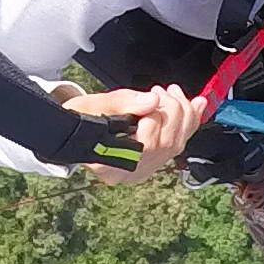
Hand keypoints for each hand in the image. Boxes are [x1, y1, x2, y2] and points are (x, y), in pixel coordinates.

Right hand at [63, 82, 211, 179]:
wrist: (68, 131)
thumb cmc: (76, 119)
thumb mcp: (92, 104)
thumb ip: (124, 102)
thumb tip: (154, 100)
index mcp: (106, 165)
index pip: (144, 145)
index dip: (154, 117)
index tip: (153, 93)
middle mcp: (126, 173)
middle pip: (165, 145)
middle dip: (173, 111)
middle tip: (163, 89)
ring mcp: (140, 172)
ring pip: (175, 145)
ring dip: (184, 115)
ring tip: (176, 93)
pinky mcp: (150, 165)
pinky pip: (176, 146)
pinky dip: (188, 124)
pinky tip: (195, 106)